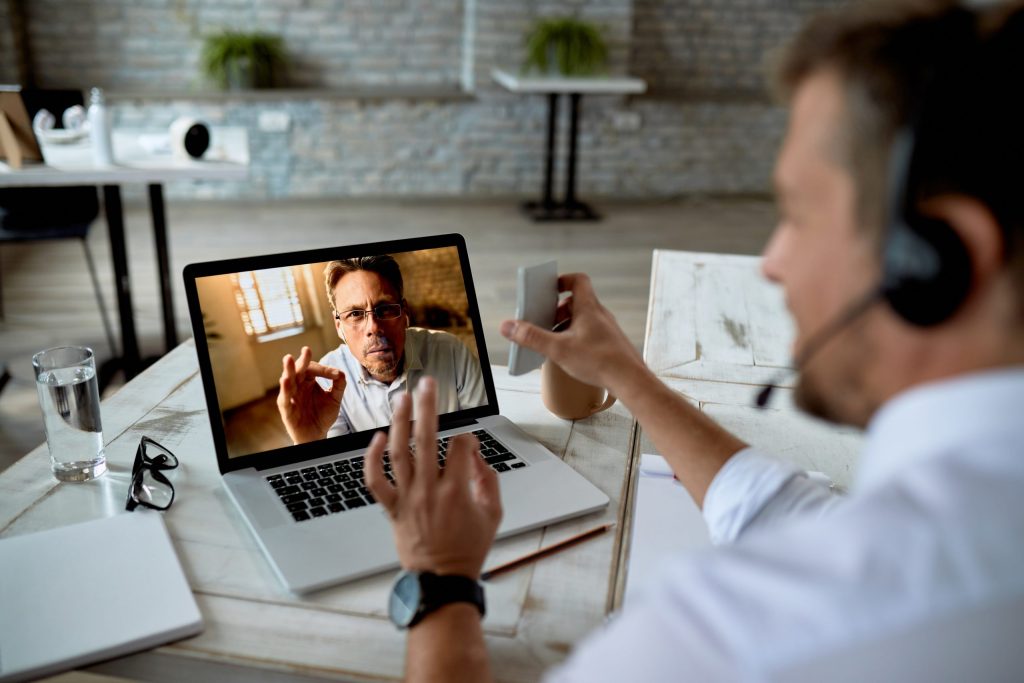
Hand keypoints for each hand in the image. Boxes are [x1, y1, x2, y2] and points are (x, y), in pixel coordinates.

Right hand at [276, 346, 345, 443]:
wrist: (317, 436)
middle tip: (306, 350)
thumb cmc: (323, 415)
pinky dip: (284, 390)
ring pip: (288, 382)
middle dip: (301, 361)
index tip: (335, 375)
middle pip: (297, 371)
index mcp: (308, 382)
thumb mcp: (335, 399)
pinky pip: (284, 400)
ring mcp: (291, 398)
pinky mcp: (287, 411)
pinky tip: (285, 380)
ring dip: (288, 371)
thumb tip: (340, 372)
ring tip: (289, 359)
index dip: (323, 370)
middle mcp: (298, 387)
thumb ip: (339, 385)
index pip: (312, 369)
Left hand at [364, 377, 501, 578]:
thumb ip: (488, 480)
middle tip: (428, 383)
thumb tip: (475, 456)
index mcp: (457, 490)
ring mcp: (408, 498)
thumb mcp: (493, 514)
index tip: (469, 445)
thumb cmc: (468, 549)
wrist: (441, 579)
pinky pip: (376, 481)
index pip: (460, 446)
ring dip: (399, 422)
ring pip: (399, 452)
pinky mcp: (392, 508)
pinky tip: (377, 437)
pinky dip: (372, 458)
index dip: (468, 438)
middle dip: (428, 405)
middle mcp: (430, 489)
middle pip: (426, 437)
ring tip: (401, 398)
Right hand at [500, 273, 644, 393]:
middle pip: (576, 302)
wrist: (630, 381)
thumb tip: (508, 326)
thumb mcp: (558, 349)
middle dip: (557, 310)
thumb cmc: (599, 361)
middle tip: (544, 322)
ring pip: (583, 320)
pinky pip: (590, 334)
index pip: (578, 280)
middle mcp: (600, 315)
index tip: (548, 289)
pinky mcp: (610, 344)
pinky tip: (570, 356)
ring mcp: (606, 329)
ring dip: (566, 326)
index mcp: (589, 308)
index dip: (562, 280)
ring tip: (554, 342)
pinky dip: (576, 339)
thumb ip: (532, 337)